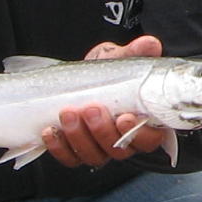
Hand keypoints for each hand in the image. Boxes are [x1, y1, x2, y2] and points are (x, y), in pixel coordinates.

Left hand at [42, 36, 171, 167]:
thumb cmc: (107, 72)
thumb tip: (150, 44)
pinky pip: (69, 157)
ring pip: (94, 155)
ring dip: (79, 137)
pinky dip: (59, 146)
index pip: (150, 139)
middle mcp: (123, 139)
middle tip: (91, 108)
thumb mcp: (120, 58)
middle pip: (119, 149)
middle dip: (103, 131)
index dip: (139, 134)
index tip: (125, 117)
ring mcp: (99, 147)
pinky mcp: (75, 150)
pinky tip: (51, 130)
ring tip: (68, 113)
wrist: (81, 77)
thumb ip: (135, 52)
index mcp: (142, 122)